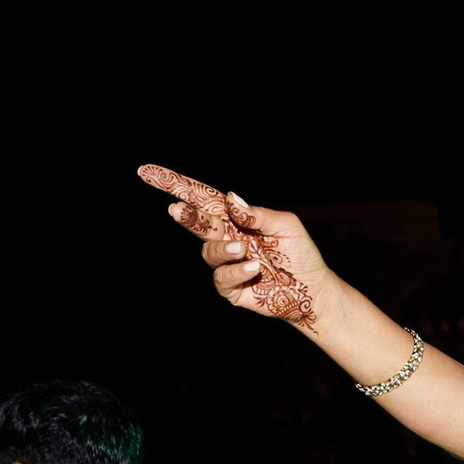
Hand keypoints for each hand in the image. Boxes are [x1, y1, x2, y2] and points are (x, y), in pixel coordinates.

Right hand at [137, 165, 325, 324]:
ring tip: (243, 250)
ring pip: (208, 252)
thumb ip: (258, 214)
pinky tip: (254, 270)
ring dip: (223, 250)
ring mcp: (226, 263)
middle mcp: (227, 238)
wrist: (313, 290)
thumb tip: (230, 198)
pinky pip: (221, 278)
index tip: (149, 173)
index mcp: (236, 218)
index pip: (203, 198)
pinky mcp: (230, 287)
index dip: (176, 185)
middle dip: (185, 216)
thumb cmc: (300, 254)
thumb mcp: (286, 226)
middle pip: (196, 222)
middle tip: (175, 210)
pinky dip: (235, 271)